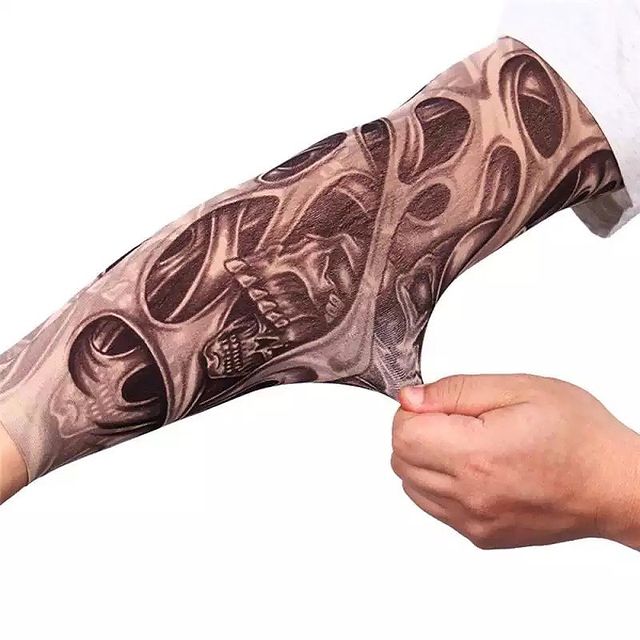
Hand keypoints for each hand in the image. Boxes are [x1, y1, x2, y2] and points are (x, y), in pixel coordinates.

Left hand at [391, 374, 639, 548]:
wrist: (615, 484)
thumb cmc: (578, 434)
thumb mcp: (518, 388)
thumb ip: (454, 391)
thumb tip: (410, 398)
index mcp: (476, 455)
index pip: (402, 434)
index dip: (414, 411)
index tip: (437, 404)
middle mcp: (470, 495)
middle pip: (401, 460)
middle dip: (415, 432)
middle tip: (454, 420)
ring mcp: (473, 521)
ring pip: (411, 485)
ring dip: (424, 458)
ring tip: (465, 442)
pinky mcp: (480, 536)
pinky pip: (433, 506)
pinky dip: (438, 483)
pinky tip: (471, 467)